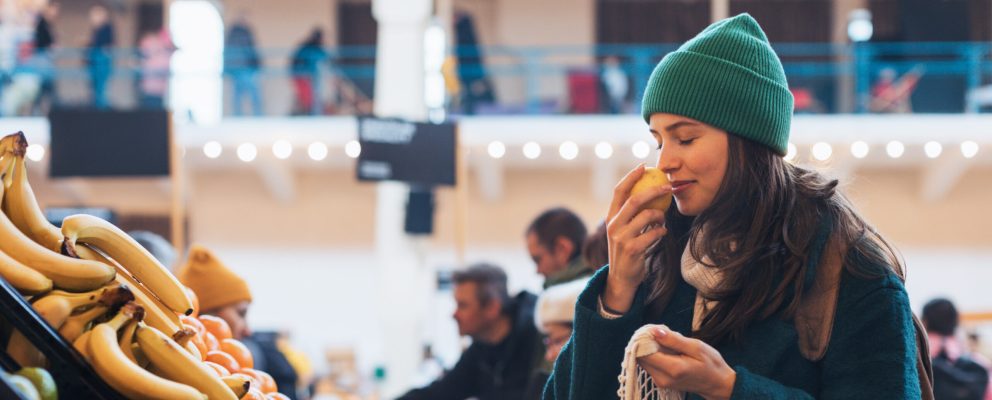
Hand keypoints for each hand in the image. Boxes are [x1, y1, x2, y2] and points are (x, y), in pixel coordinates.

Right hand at [603, 164, 670, 312]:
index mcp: (610, 217)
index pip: (618, 191)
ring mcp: (622, 238)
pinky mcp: (633, 249)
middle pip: (635, 200)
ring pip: (647, 216)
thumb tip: (651, 192)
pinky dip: (662, 231)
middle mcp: (613, 225)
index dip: (631, 176)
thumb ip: (632, 214)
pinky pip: (654, 233)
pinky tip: (662, 232)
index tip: (644, 166)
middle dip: (654, 190)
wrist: (622, 278)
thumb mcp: (624, 230)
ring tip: (663, 218)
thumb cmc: (627, 249)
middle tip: (668, 186)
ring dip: (660, 215)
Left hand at [638, 327, 735, 399]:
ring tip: (668, 342)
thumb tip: (654, 331)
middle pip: (641, 357)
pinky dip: (655, 355)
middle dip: (647, 342)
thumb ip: (673, 340)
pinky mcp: (661, 382)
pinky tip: (669, 351)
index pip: (644, 353)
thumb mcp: (696, 347)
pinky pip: (650, 365)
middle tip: (663, 334)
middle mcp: (662, 378)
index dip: (644, 338)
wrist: (718, 384)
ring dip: (651, 348)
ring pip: (644, 361)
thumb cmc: (711, 364)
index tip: (654, 329)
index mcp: (672, 369)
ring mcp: (661, 382)